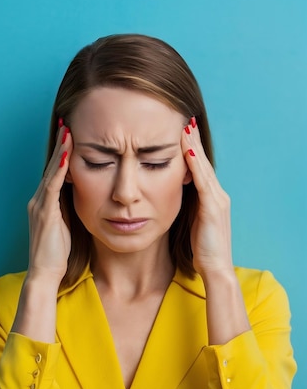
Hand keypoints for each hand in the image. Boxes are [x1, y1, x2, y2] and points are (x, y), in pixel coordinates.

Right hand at [26, 123, 72, 285]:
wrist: (45, 273)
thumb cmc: (58, 253)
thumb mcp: (67, 226)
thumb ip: (71, 209)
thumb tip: (86, 196)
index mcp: (45, 203)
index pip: (55, 172)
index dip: (62, 154)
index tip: (70, 135)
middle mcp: (39, 200)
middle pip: (51, 167)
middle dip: (60, 145)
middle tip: (67, 123)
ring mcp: (40, 206)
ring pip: (50, 172)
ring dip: (60, 152)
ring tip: (67, 132)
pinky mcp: (44, 213)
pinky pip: (52, 187)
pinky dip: (59, 171)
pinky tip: (66, 157)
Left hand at [181, 119, 232, 279]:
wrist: (215, 269)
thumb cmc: (202, 250)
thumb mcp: (191, 224)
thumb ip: (186, 208)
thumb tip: (171, 196)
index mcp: (211, 199)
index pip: (199, 168)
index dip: (192, 150)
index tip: (181, 132)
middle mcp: (217, 195)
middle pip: (202, 162)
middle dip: (193, 141)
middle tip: (184, 120)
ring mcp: (217, 200)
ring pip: (203, 167)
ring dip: (194, 146)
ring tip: (185, 127)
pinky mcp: (213, 207)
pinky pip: (202, 180)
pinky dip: (195, 163)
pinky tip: (187, 150)